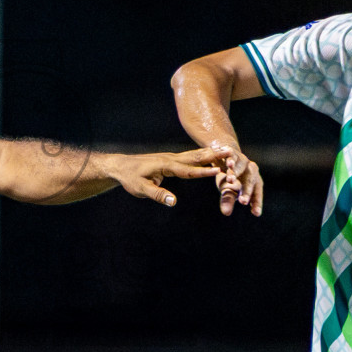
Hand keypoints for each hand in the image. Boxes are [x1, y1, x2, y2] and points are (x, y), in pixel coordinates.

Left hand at [109, 148, 223, 205]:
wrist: (121, 166)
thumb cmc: (130, 178)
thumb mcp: (141, 189)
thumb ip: (158, 195)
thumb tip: (174, 202)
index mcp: (165, 165)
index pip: (188, 170)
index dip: (203, 171)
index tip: (219, 171)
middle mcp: (171, 158)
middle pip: (195, 157)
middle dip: (213, 156)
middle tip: (231, 152)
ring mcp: (172, 157)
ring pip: (194, 154)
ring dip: (211, 153)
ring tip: (228, 150)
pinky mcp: (172, 159)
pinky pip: (190, 156)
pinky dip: (203, 155)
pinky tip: (212, 154)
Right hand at [210, 142, 262, 216]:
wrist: (223, 156)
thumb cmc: (229, 177)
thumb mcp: (228, 189)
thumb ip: (228, 200)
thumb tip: (226, 213)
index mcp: (253, 181)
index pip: (256, 193)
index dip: (256, 202)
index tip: (256, 213)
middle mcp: (251, 170)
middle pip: (251, 181)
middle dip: (247, 191)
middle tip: (243, 201)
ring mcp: (242, 160)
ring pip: (241, 167)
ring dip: (235, 173)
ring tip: (230, 180)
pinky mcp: (233, 152)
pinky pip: (232, 155)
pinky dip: (231, 159)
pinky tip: (229, 164)